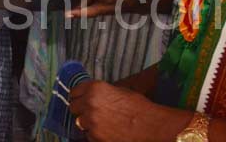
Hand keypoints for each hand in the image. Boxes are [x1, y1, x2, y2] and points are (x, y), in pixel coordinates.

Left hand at [67, 0, 151, 17]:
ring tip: (67, 10)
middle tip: (69, 14)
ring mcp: (105, 8)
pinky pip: (88, 9)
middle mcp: (112, 5)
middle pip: (96, 10)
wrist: (142, 1)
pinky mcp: (101, 8)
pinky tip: (68, 10)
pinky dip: (78, 9)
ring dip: (78, 10)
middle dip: (82, 12)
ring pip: (89, 10)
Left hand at [70, 80, 190, 141]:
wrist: (151, 126)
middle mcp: (89, 103)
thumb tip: (90, 96)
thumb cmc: (139, 108)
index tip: (82, 101)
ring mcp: (91, 121)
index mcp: (95, 88)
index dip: (79, 97)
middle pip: (73, 107)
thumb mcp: (119, 91)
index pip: (74, 92)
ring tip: (102, 124)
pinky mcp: (95, 137)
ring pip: (79, 123)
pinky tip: (107, 133)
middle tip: (91, 114)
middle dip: (81, 111)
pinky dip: (95, 135)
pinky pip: (88, 135)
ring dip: (87, 124)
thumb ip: (100, 93)